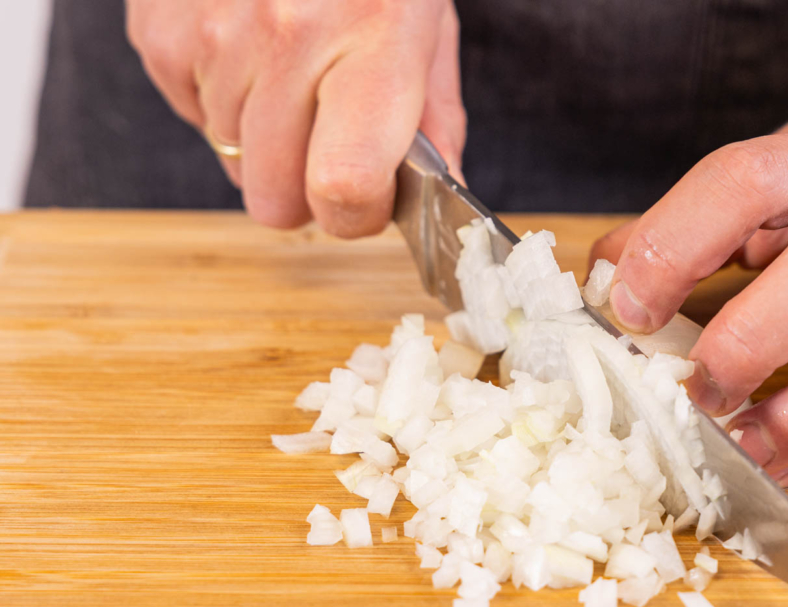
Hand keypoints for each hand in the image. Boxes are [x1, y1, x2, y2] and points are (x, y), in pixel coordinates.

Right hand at [127, 0, 463, 236]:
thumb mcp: (427, 27)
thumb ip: (436, 119)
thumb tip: (443, 195)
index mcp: (373, 42)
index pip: (342, 187)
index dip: (355, 214)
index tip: (364, 201)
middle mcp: (288, 38)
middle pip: (274, 199)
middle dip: (304, 192)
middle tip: (326, 146)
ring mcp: (215, 34)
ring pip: (231, 161)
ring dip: (263, 141)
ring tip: (291, 74)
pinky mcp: (161, 30)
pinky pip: (191, 116)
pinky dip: (221, 101)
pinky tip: (249, 52)